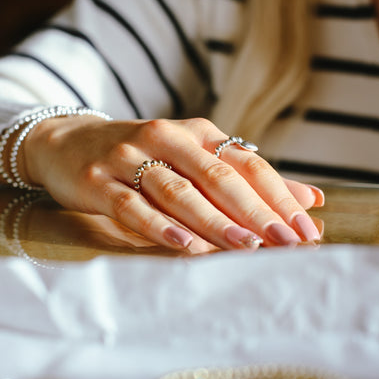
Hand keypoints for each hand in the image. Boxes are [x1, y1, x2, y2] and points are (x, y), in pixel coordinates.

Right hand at [20, 115, 322, 251]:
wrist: (68, 142)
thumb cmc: (141, 156)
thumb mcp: (192, 158)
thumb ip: (246, 178)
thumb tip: (309, 198)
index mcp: (196, 132)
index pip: (246, 162)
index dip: (278, 195)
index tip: (304, 229)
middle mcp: (165, 138)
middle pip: (217, 176)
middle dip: (254, 211)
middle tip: (284, 242)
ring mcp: (129, 158)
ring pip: (178, 191)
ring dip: (214, 221)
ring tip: (244, 246)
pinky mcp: (98, 181)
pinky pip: (132, 206)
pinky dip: (160, 226)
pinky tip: (185, 246)